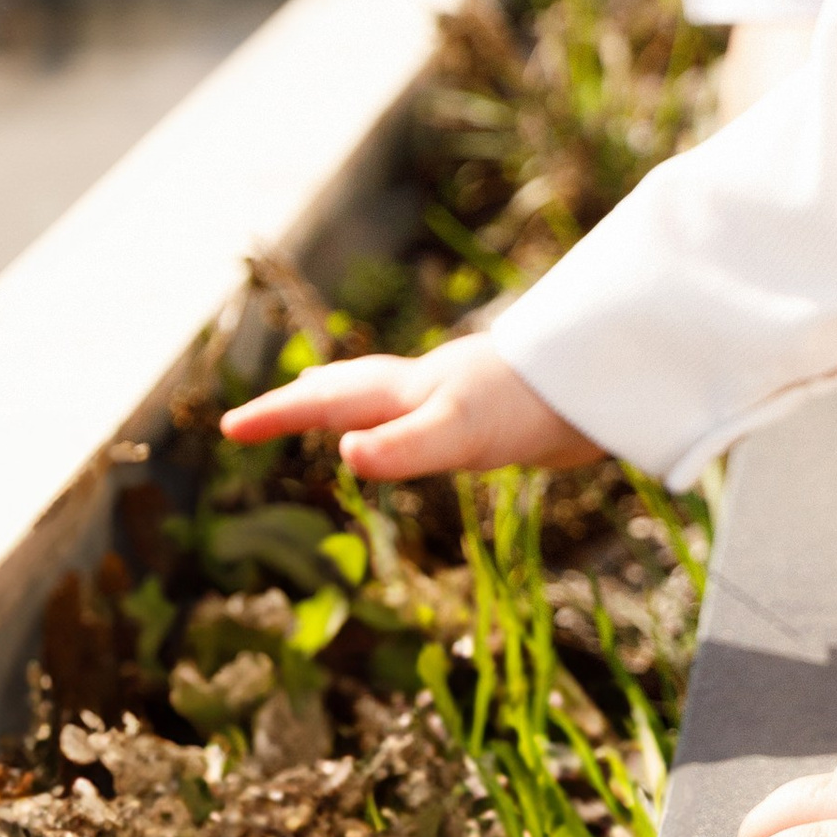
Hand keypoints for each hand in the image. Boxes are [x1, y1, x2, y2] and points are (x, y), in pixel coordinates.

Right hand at [218, 339, 599, 478]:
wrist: (610, 382)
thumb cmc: (534, 406)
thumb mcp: (460, 435)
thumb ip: (403, 448)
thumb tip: (343, 454)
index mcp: (410, 390)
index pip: (328, 399)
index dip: (277, 413)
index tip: (226, 428)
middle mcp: (427, 386)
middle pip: (348, 388)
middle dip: (298, 403)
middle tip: (254, 418)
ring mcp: (459, 395)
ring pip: (386, 396)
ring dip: (347, 405)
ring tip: (325, 414)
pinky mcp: (492, 413)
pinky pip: (422, 415)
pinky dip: (396, 421)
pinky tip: (416, 431)